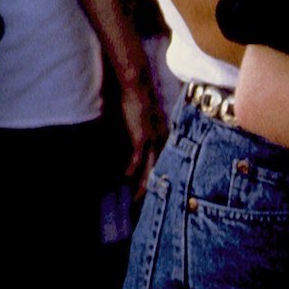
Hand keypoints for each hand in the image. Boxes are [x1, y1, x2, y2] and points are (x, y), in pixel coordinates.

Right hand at [120, 76, 167, 197]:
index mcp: (163, 136)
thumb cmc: (138, 100)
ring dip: (142, 183)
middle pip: (158, 168)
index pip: (162, 161)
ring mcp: (153, 139)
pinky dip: (131, 168)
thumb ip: (141, 132)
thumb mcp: (144, 120)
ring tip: (136, 197)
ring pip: (149, 167)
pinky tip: (125, 177)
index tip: (152, 189)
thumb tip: (135, 144)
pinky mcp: (141, 136)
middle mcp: (161, 139)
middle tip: (144, 201)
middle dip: (151, 185)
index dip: (156, 176)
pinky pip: (137, 158)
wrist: (137, 87)